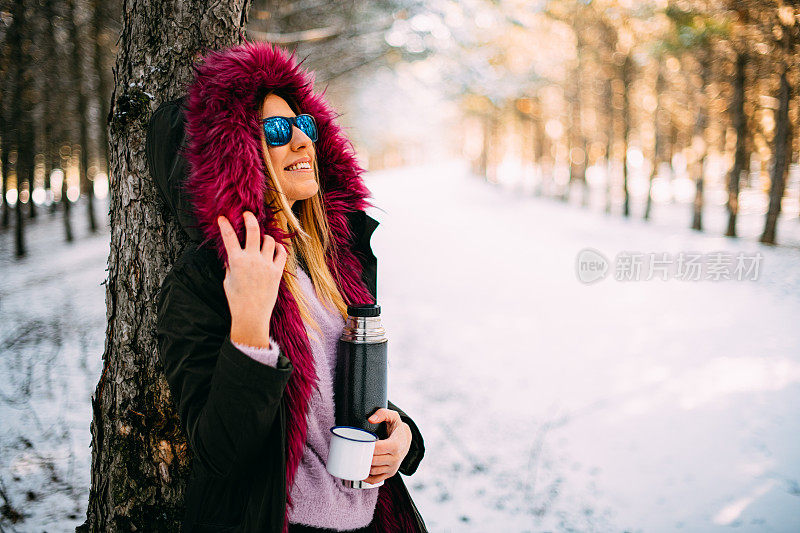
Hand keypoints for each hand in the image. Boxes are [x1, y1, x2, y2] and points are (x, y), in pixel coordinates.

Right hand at [217, 211, 287, 346]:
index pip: (228, 238)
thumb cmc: (237, 300)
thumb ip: (230, 265)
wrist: (251, 316)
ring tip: (261, 239)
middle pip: (253, 231)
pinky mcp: (277, 271)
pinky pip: (281, 253)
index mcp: (236, 262)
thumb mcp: (228, 280)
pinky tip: (274, 248)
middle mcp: (252, 260)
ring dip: (264, 236)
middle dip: (250, 218)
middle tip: (248, 214)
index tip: (222, 217)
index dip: (224, 225)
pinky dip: (278, 248)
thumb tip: (232, 254)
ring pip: (269, 240)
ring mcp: (266, 265)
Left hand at [362, 408, 411, 484]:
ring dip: (364, 467)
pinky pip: (377, 480)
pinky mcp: (390, 473)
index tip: (358, 442)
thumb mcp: (393, 416)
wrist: (406, 439)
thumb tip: (370, 420)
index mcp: (396, 445)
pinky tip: (361, 472)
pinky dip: (367, 478)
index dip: (366, 447)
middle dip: (362, 457)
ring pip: (373, 471)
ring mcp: (393, 467)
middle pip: (373, 461)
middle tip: (353, 450)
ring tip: (355, 459)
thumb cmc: (397, 428)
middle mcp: (395, 458)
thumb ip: (382, 413)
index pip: (377, 449)